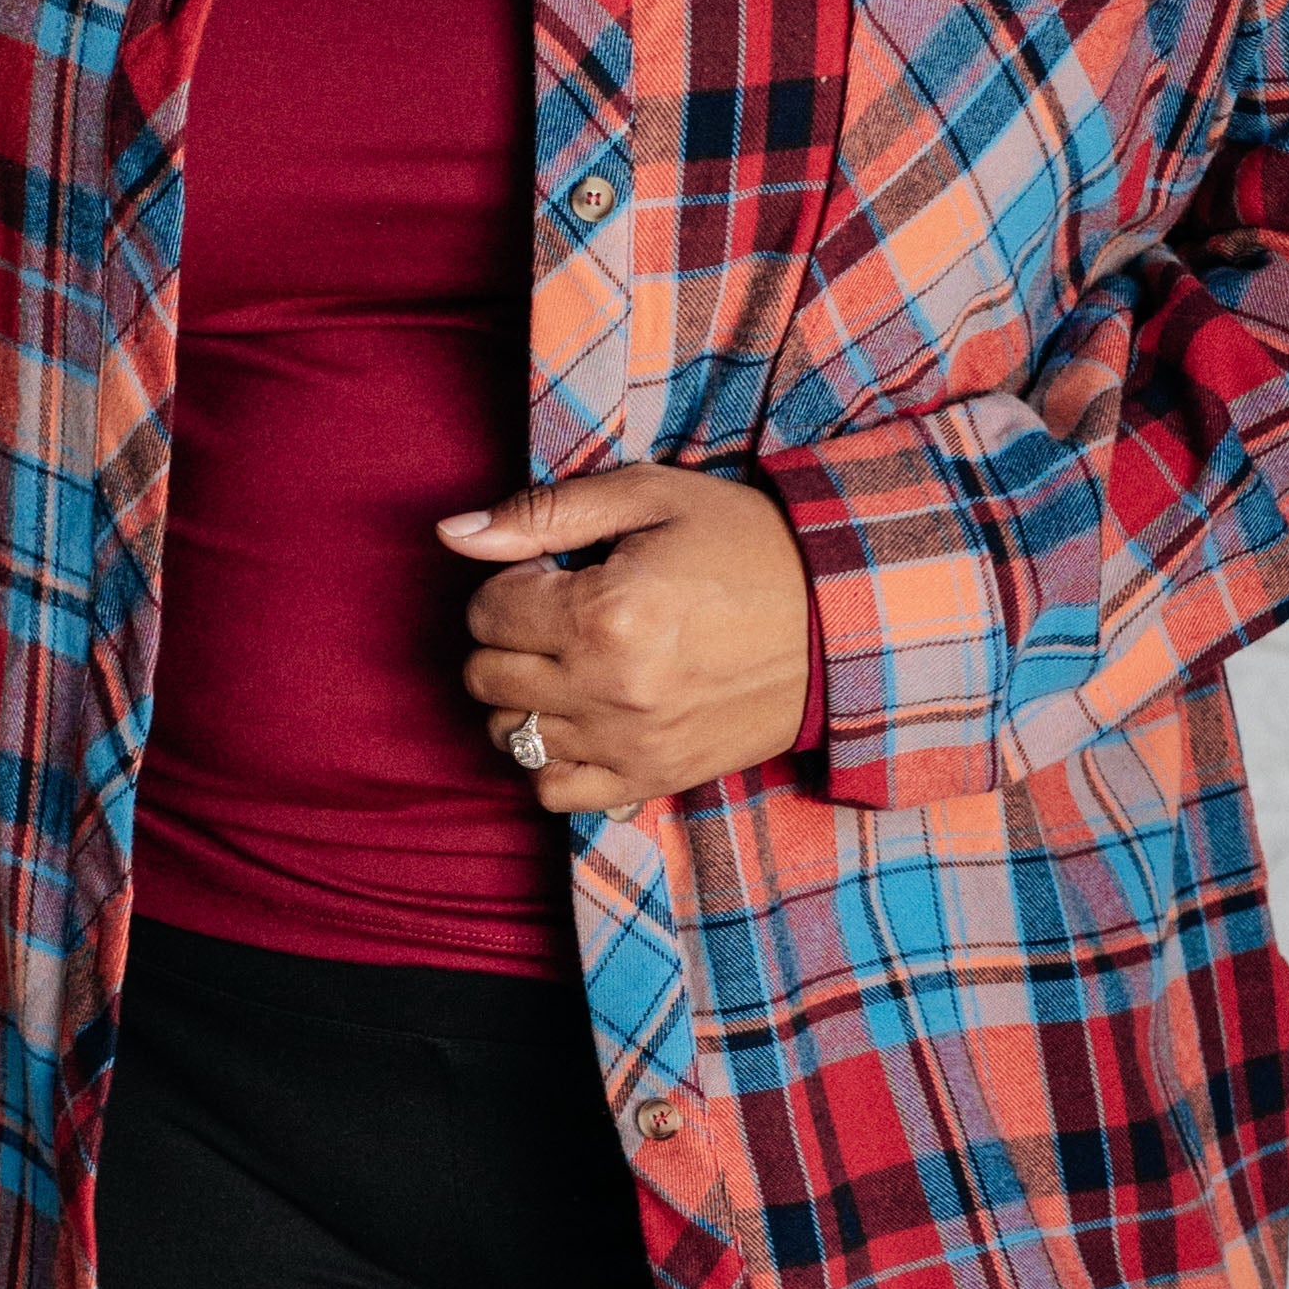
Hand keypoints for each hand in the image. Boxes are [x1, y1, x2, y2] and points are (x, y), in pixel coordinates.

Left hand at [441, 464, 813, 816]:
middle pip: (486, 676)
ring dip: (520, 697)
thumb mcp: (651, 497)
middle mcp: (609, 688)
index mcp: (605, 612)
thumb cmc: (745, 545)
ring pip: (509, 733)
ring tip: (567, 666)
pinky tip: (576, 720)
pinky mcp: (652, 778)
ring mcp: (629, 743)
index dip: (508, 587)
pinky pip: (553, 791)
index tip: (551, 577)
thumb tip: (451, 534)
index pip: (487, 613)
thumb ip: (544, 513)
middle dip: (505, 639)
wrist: (837, 619)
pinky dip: (546, 759)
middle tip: (555, 619)